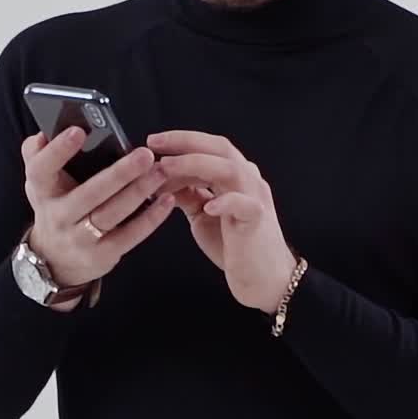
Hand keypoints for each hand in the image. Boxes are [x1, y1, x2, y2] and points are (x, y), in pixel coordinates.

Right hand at [23, 128, 174, 297]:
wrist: (58, 260)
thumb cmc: (58, 207)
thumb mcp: (41, 184)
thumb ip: (39, 155)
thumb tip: (42, 134)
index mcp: (43, 191)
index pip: (41, 169)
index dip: (58, 151)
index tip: (79, 130)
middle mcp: (58, 216)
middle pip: (88, 194)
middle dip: (118, 174)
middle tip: (144, 154)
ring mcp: (80, 238)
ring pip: (111, 214)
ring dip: (139, 192)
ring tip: (160, 172)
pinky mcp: (102, 255)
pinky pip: (130, 236)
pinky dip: (151, 218)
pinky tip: (167, 200)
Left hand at [148, 131, 295, 314]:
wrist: (264, 277)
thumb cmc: (235, 245)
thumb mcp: (203, 215)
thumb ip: (189, 195)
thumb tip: (162, 180)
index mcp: (236, 178)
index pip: (211, 147)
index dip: (182, 140)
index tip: (153, 141)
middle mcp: (248, 181)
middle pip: (220, 148)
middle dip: (186, 143)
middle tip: (155, 144)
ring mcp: (255, 198)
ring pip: (230, 169)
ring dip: (195, 165)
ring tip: (167, 169)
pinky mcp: (257, 219)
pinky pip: (243, 204)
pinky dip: (225, 201)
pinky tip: (207, 206)